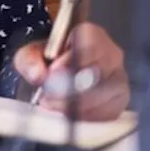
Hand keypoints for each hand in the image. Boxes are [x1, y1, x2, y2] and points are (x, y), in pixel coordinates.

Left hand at [13, 22, 129, 120]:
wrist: (53, 72)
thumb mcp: (29, 54)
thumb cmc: (45, 60)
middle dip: (74, 89)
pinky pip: (111, 111)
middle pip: (102, 71)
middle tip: (49, 98)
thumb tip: (39, 75)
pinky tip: (69, 115)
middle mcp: (111, 54)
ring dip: (80, 106)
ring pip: (110, 94)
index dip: (72, 59)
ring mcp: (119, 77)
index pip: (91, 43)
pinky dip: (89, 116)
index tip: (53, 72)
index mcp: (91, 34)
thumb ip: (30, 61)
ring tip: (54, 106)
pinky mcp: (119, 99)